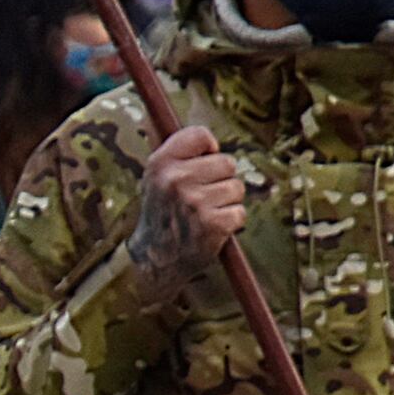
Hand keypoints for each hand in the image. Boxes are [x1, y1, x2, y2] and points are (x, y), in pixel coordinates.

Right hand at [127, 125, 244, 305]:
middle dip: (220, 180)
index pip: (200, 135)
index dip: (208, 150)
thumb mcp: (157, 178)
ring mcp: (194, 203)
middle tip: (199, 198)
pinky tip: (211, 229)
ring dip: (226, 202)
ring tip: (204, 214)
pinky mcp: (212, 224)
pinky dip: (231, 222)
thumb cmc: (163, 213)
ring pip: (236, 187)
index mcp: (160, 163)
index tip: (201, 164)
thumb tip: (207, 134)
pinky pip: (239, 212)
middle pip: (226, 162)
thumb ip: (179, 152)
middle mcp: (175, 180)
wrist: (154, 259)